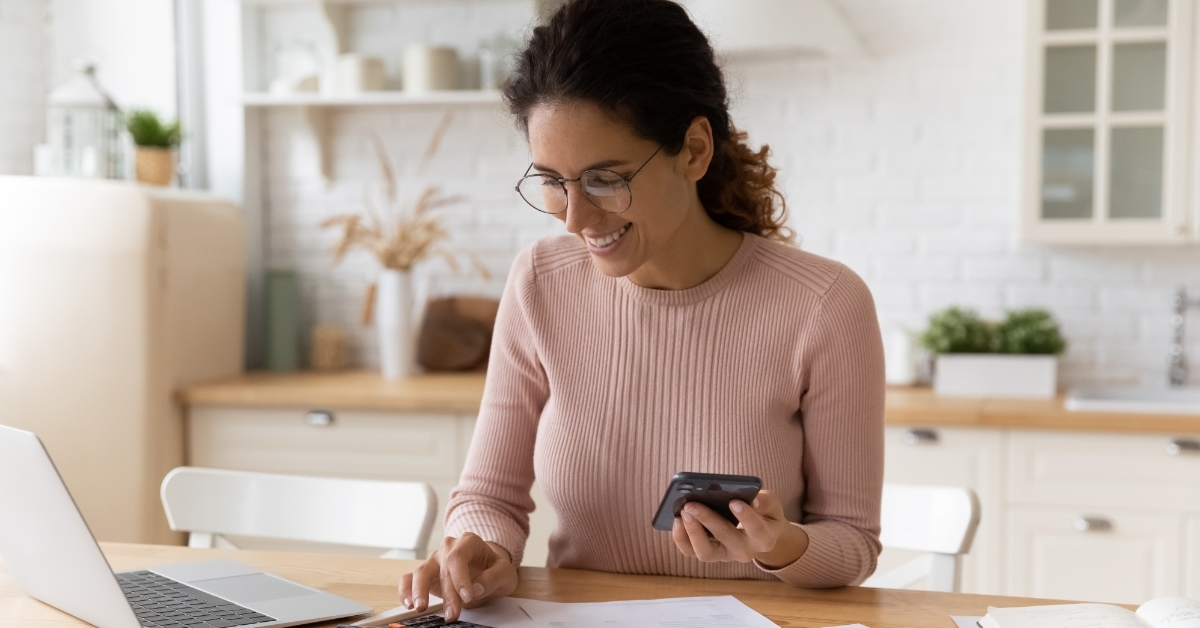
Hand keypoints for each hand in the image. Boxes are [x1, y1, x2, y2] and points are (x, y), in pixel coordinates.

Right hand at [398, 532, 518, 621]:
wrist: (487, 568)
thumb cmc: (494, 568)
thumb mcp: (505, 572)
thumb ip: (493, 578)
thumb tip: (476, 588)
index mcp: (468, 542)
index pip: (458, 557)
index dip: (460, 578)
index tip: (467, 597)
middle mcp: (448, 548)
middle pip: (442, 569)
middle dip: (447, 594)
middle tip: (452, 614)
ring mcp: (434, 560)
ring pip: (421, 572)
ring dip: (420, 591)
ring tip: (421, 608)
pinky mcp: (426, 574)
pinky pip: (409, 579)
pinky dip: (406, 590)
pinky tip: (409, 603)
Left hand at [670, 489, 808, 567]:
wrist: (759, 533)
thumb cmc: (764, 513)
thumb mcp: (771, 505)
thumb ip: (764, 501)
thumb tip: (751, 500)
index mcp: (764, 538)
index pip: (757, 530)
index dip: (746, 517)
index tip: (734, 501)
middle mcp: (744, 551)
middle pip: (726, 538)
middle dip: (707, 519)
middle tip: (691, 504)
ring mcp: (725, 555)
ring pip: (706, 552)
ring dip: (692, 532)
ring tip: (683, 512)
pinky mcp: (709, 554)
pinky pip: (691, 551)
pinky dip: (681, 537)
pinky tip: (677, 519)